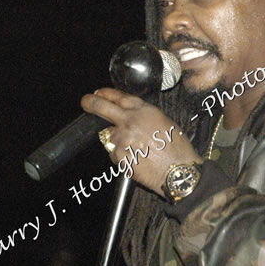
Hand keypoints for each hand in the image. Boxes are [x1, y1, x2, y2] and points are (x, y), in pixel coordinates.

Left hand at [81, 87, 202, 195]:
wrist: (178, 172)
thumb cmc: (178, 150)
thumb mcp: (166, 122)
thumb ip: (146, 116)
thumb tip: (133, 116)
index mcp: (144, 110)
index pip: (119, 96)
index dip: (106, 93)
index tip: (99, 93)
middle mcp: (130, 121)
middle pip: (101, 107)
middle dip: (90, 103)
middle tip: (86, 102)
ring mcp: (121, 138)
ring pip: (109, 135)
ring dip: (116, 140)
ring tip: (136, 150)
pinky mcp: (118, 155)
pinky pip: (113, 153)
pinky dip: (121, 156)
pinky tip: (137, 159)